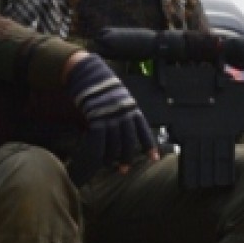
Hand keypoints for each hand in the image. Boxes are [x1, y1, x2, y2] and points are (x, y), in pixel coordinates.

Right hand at [64, 54, 156, 170]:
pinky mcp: (97, 120)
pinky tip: (97, 161)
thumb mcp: (120, 98)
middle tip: (124, 169)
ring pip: (114, 146)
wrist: (89, 73)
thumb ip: (124, 112)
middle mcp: (125, 115)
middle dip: (127, 158)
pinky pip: (99, 143)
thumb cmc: (103, 85)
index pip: (143, 131)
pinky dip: (98, 154)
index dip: (149, 146)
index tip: (154, 158)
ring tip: (108, 165)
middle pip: (129, 143)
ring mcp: (111, 118)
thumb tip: (123, 129)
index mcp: (133, 109)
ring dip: (111, 159)